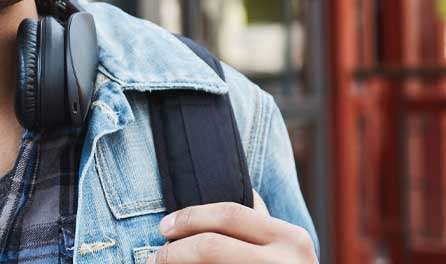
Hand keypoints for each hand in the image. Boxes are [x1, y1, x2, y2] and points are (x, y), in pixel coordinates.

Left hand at [145, 191, 315, 263]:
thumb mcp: (286, 245)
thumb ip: (259, 223)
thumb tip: (224, 188)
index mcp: (290, 238)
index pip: (228, 215)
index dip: (189, 217)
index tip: (164, 226)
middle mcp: (284, 263)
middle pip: (210, 247)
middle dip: (173, 250)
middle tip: (154, 257)